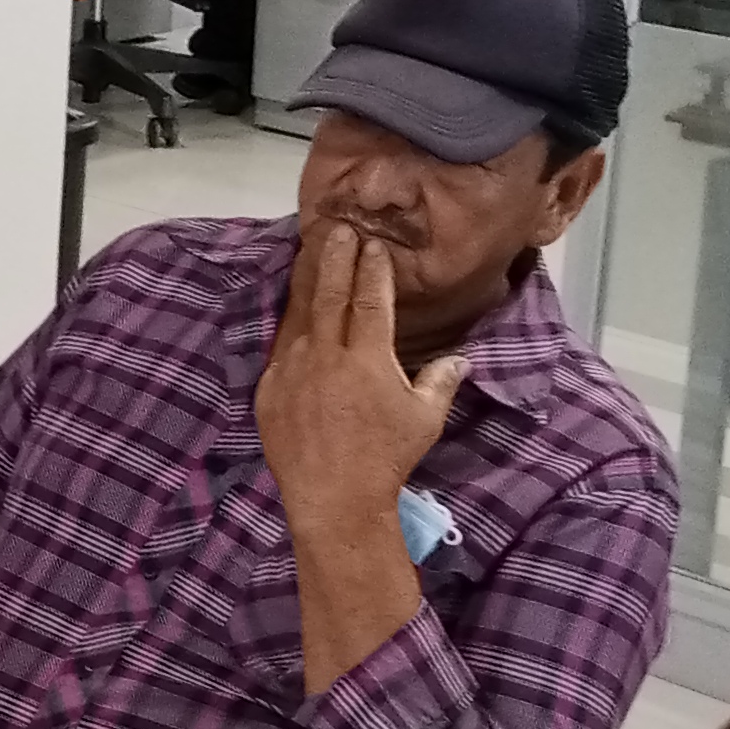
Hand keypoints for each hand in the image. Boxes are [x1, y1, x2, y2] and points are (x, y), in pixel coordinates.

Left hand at [256, 217, 462, 529]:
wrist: (333, 498)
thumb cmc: (386, 458)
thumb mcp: (423, 419)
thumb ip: (439, 381)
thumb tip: (460, 358)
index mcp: (367, 358)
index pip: (370, 298)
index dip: (371, 268)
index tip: (371, 244)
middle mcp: (326, 355)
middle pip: (329, 294)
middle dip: (334, 258)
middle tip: (337, 229)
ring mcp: (292, 371)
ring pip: (299, 316)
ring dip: (307, 284)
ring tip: (310, 255)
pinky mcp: (269, 390)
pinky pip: (282, 350)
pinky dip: (291, 328)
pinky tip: (294, 313)